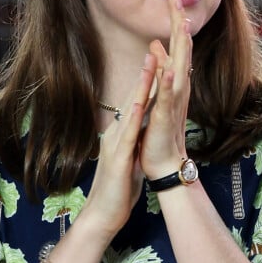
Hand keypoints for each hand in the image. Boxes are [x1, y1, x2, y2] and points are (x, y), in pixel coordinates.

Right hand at [81, 59, 154, 239]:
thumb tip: (143, 133)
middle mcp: (116, 135)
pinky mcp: (119, 160)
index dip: (147, 82)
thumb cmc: (118, 190)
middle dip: (144, 74)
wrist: (102, 215)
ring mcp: (115, 145)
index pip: (136, 103)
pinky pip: (128, 135)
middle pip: (132, 99)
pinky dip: (135, 117)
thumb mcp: (130, 160)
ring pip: (130, 110)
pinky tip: (141, 102)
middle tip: (155, 47)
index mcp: (122, 135)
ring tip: (150, 62)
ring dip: (139, 86)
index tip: (158, 60)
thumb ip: (134, 144)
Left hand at [139, 0, 192, 180]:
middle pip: (182, 50)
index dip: (175, 21)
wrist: (164, 162)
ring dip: (181, 48)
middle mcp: (179, 87)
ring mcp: (173, 102)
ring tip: (182, 24)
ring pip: (179, 69)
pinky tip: (170, 69)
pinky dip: (169, 83)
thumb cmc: (160, 130)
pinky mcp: (165, 117)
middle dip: (179, 23)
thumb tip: (156, 46)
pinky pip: (167, 98)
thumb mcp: (157, 93)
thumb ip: (159, 69)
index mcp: (175, 81)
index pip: (177, 45)